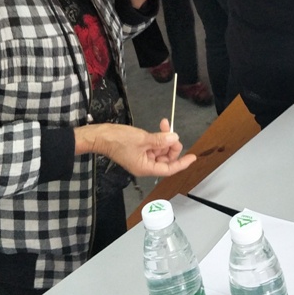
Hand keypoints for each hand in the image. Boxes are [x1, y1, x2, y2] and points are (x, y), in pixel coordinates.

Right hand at [74, 118, 195, 176]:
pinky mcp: (139, 149)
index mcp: (145, 168)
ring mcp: (142, 157)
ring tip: (165, 124)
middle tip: (172, 133)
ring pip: (161, 150)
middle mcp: (145, 165)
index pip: (168, 169)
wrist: (101, 136)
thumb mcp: (142, 139)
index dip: (181, 163)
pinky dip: (158, 137)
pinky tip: (161, 126)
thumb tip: (174, 138)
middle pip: (166, 159)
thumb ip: (160, 140)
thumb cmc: (118, 140)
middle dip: (172, 146)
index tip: (192, 157)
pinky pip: (154, 145)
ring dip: (165, 138)